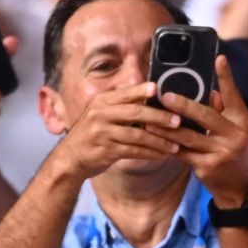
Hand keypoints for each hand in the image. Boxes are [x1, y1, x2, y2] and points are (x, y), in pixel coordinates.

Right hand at [52, 82, 181, 180]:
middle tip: (177, 121)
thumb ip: (120, 106)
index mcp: (101, 102)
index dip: (141, 90)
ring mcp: (102, 134)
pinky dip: (150, 153)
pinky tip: (162, 155)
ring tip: (175, 145)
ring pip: (137, 136)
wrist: (70, 158)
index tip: (158, 89)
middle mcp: (100, 115)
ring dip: (159, 141)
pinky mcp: (106, 151)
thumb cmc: (91, 135)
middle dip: (158, 118)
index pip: (125, 93)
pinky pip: (133, 152)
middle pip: (135, 113)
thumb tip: (148, 96)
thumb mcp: (100, 114)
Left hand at [148, 56, 247, 206]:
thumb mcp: (235, 128)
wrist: (239, 188)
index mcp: (242, 121)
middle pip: (205, 116)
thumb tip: (208, 90)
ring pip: (188, 137)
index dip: (226, 77)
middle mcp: (234, 136)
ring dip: (167, 128)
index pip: (233, 95)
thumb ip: (223, 109)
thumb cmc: (234, 149)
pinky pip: (183, 153)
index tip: (218, 58)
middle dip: (183, 105)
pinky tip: (155, 138)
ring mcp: (221, 153)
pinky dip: (168, 145)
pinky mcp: (207, 167)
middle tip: (164, 95)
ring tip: (150, 119)